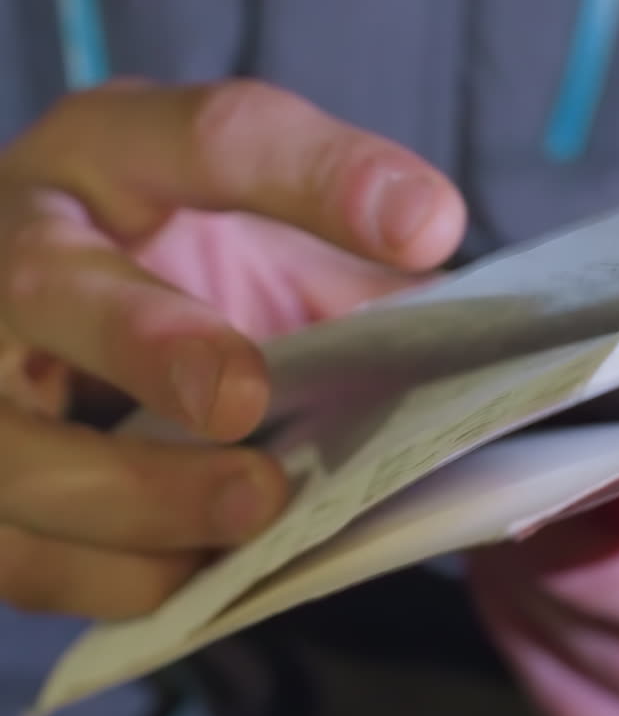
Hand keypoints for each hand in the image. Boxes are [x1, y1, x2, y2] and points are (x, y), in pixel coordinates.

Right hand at [0, 79, 464, 618]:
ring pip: (15, 447)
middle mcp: (15, 245)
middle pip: (49, 284)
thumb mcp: (254, 238)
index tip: (431, 226)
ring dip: (135, 492)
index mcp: (110, 154)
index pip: (210, 139)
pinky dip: (112, 575)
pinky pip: (16, 551)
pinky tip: (194, 572)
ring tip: (252, 508)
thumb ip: (347, 276)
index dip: (321, 177)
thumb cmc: (173, 270)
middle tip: (244, 398)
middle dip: (149, 344)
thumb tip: (476, 351)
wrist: (44, 324)